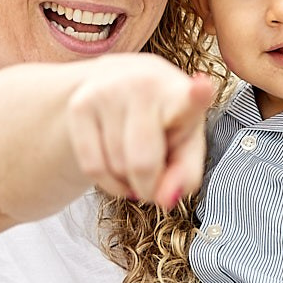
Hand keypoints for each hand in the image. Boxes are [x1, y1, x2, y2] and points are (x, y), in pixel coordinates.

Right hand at [62, 57, 214, 206]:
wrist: (119, 84)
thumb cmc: (164, 120)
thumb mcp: (186, 145)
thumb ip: (186, 176)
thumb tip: (166, 199)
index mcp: (180, 93)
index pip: (190, 99)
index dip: (197, 96)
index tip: (203, 87)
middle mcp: (144, 84)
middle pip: (142, 164)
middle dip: (148, 187)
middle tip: (154, 179)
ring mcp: (107, 91)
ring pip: (115, 168)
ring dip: (126, 181)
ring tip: (135, 159)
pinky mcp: (79, 105)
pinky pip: (91, 166)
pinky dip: (106, 181)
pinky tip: (116, 167)